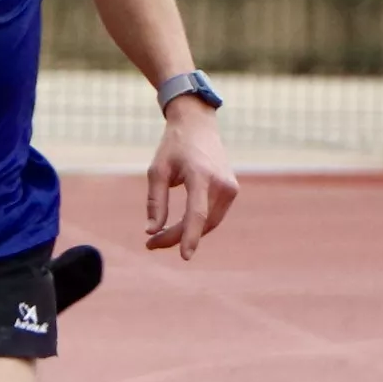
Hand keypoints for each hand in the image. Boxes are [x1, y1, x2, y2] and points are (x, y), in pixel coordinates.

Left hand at [145, 103, 238, 257]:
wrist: (198, 125)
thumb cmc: (173, 146)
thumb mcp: (157, 171)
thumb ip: (155, 202)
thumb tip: (151, 232)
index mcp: (200, 174)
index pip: (197, 213)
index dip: (190, 236)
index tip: (184, 256)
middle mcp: (221, 182)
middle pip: (201, 222)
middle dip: (177, 238)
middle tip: (150, 244)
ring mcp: (230, 187)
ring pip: (209, 223)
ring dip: (187, 234)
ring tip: (160, 238)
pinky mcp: (232, 190)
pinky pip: (214, 215)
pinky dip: (197, 225)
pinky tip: (179, 228)